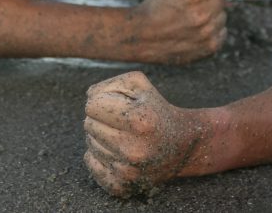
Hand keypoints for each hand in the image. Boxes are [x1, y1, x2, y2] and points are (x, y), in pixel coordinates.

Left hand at [84, 71, 196, 197]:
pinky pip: (91, 164)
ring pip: (89, 144)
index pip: (91, 106)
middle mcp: (133, 150)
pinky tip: (117, 152)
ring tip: (123, 136)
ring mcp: (127, 171)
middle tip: (121, 122)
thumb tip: (88, 97)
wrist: (183, 146)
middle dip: (101, 119)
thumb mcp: (139, 85)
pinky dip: (99, 156)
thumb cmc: (156, 110)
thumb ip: (109, 84)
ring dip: (101, 137)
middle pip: (88, 125)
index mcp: (139, 121)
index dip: (101, 101)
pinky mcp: (122, 186)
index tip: (115, 105)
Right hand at [129, 0, 226, 63]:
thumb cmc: (155, 5)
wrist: (142, 35)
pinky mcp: (210, 47)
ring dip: (211, 16)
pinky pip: (222, 33)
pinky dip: (212, 31)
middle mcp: (203, 14)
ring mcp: (208, 32)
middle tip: (192, 5)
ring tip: (192, 19)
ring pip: (222, 17)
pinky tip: (196, 30)